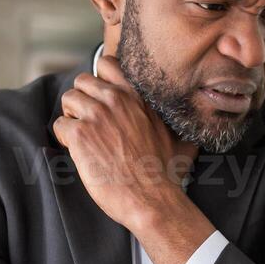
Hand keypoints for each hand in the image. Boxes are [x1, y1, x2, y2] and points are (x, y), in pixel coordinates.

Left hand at [52, 56, 187, 234]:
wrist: (152, 199)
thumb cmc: (167, 175)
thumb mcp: (181, 140)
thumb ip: (179, 125)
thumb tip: (205, 122)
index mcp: (138, 97)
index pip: (108, 64)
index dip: (99, 80)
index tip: (102, 99)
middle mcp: (116, 100)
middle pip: (82, 81)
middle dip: (82, 100)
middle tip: (89, 122)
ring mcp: (97, 115)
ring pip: (68, 99)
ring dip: (71, 118)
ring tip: (83, 137)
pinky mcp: (80, 135)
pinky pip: (59, 125)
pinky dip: (64, 138)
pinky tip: (78, 152)